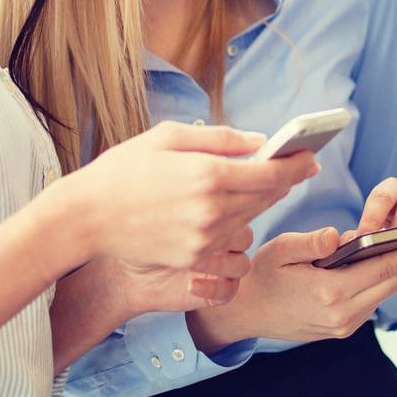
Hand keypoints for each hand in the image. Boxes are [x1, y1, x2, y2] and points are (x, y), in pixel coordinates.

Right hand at [59, 120, 317, 271]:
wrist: (85, 218)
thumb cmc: (124, 169)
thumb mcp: (169, 137)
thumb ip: (220, 138)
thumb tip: (259, 142)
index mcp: (208, 174)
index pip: (271, 173)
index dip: (296, 164)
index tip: (310, 157)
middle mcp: (211, 209)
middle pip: (267, 198)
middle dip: (284, 180)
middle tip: (298, 166)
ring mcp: (203, 239)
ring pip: (251, 219)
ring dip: (262, 201)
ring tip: (266, 183)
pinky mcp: (193, 258)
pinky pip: (229, 239)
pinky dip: (236, 222)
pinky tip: (232, 207)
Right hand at [187, 227, 396, 351]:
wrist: (248, 313)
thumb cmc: (263, 275)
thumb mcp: (281, 250)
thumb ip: (313, 242)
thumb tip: (341, 236)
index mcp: (329, 292)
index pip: (382, 269)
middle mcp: (341, 315)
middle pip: (389, 284)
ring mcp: (342, 326)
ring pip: (382, 295)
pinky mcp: (341, 330)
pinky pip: (370, 304)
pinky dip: (380, 285)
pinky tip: (384, 267)